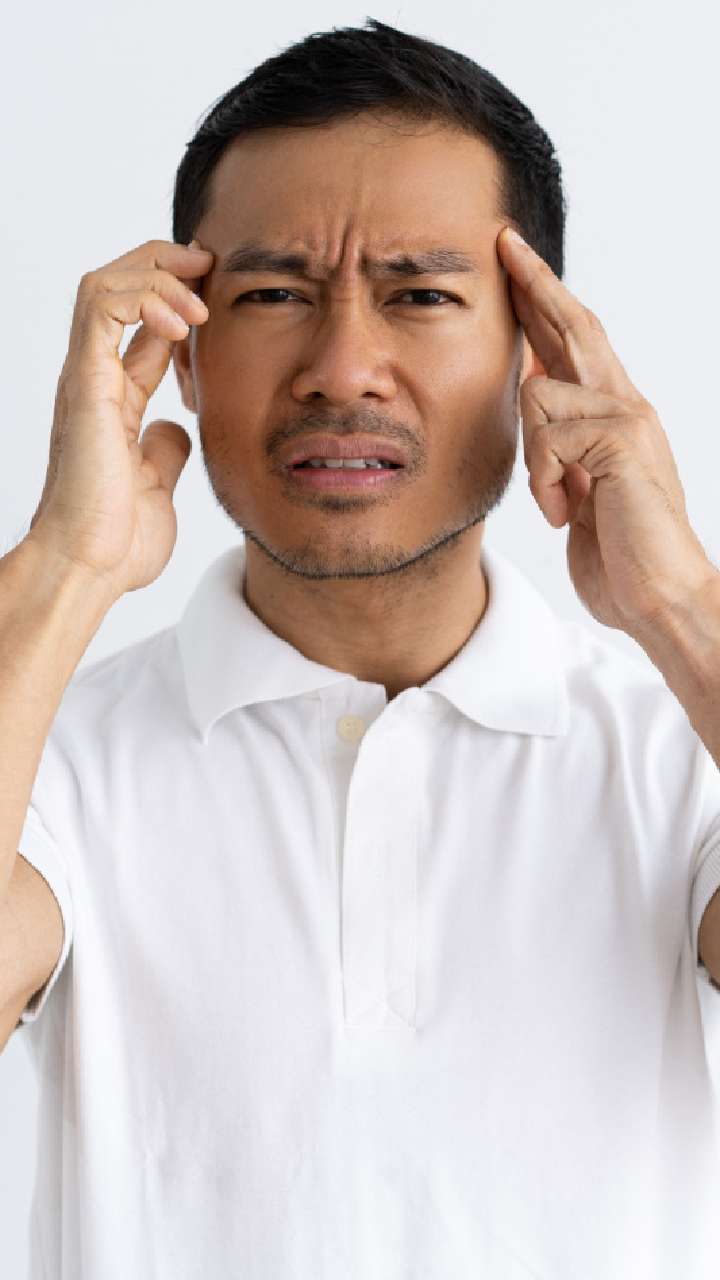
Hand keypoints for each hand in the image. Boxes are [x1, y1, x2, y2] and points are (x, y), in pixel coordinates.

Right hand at [26, 238, 212, 598]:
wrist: (88, 570)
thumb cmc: (116, 541)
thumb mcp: (156, 484)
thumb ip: (164, 450)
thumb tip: (177, 428)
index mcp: (113, 400)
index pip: (141, 325)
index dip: (178, 298)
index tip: (219, 293)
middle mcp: (94, 380)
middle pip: (118, 287)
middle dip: (164, 263)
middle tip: (211, 264)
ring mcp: (85, 378)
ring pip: (105, 283)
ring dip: (156, 273)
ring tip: (199, 295)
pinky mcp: (84, 383)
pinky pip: (102, 306)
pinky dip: (144, 296)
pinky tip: (182, 321)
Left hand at [496, 226, 716, 637]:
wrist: (659, 597)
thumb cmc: (620, 553)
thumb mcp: (579, 489)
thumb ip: (563, 442)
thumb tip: (533, 388)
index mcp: (614, 415)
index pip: (576, 344)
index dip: (544, 302)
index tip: (515, 264)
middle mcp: (626, 405)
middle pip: (575, 327)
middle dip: (535, 284)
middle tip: (505, 243)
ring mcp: (628, 418)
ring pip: (537, 394)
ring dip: (534, 462)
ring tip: (558, 504)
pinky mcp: (622, 438)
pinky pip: (546, 435)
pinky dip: (543, 481)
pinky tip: (565, 510)